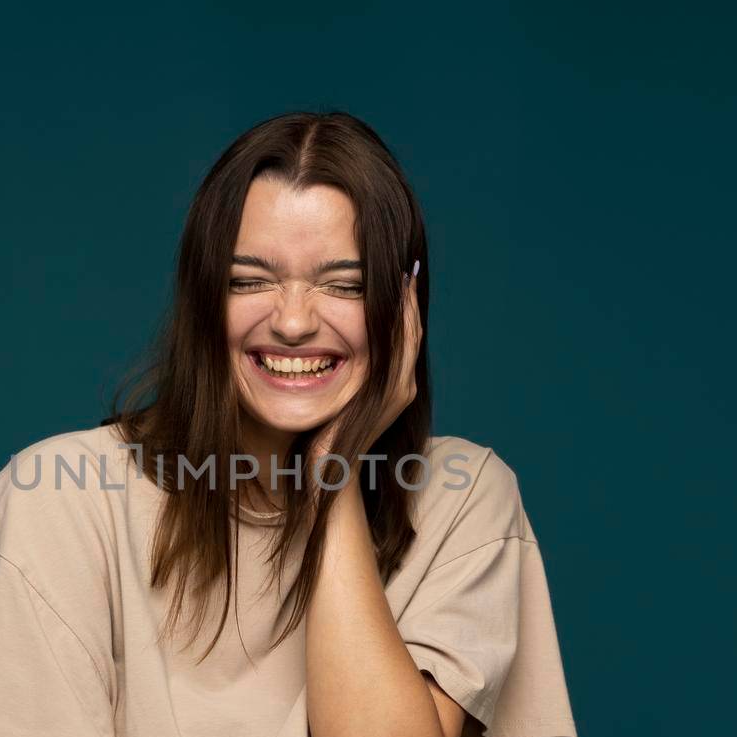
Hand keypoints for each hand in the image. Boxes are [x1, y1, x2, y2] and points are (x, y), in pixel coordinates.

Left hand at [308, 261, 421, 469]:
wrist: (329, 472)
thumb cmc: (324, 434)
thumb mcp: (336, 393)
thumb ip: (342, 370)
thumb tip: (327, 343)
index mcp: (393, 384)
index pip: (402, 335)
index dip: (403, 305)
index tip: (397, 274)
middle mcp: (403, 385)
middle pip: (411, 330)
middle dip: (409, 297)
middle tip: (405, 264)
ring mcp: (400, 391)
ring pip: (409, 338)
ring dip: (407, 305)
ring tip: (402, 274)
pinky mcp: (392, 396)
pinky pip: (399, 351)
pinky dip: (399, 324)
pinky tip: (392, 302)